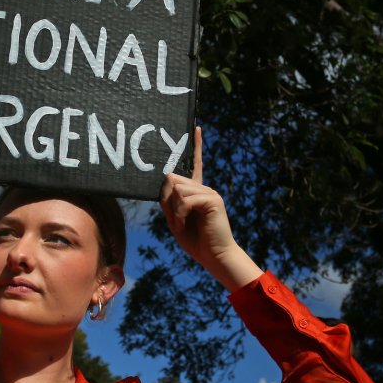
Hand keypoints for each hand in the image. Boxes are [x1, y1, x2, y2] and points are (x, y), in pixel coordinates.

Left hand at [159, 127, 261, 291]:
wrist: (214, 256)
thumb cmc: (195, 240)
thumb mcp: (174, 219)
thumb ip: (168, 200)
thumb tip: (169, 177)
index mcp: (196, 191)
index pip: (196, 164)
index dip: (196, 145)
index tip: (196, 127)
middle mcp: (204, 187)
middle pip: (173, 179)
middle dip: (168, 201)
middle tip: (175, 220)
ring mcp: (209, 192)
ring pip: (178, 189)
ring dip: (173, 210)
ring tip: (181, 224)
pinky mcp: (213, 199)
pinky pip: (185, 199)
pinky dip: (179, 213)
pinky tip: (184, 223)